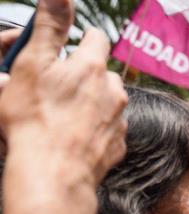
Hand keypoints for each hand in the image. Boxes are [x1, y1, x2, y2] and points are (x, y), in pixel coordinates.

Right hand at [0, 3, 126, 185]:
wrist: (52, 172)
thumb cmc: (34, 120)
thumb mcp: (32, 65)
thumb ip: (49, 28)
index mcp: (91, 67)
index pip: (96, 38)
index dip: (82, 38)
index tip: (71, 44)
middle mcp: (113, 91)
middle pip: (104, 73)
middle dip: (86, 75)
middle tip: (59, 87)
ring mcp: (119, 120)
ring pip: (108, 102)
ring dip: (92, 103)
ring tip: (64, 116)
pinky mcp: (118, 145)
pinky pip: (109, 130)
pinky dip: (95, 130)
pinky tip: (74, 138)